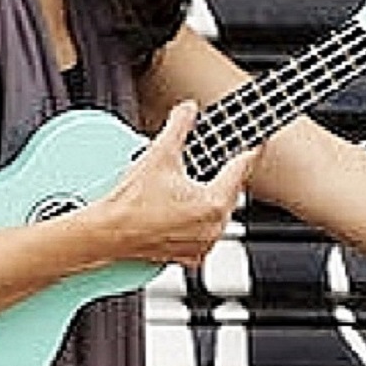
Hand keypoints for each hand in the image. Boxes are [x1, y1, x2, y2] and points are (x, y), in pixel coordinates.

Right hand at [97, 100, 251, 269]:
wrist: (108, 233)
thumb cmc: (130, 205)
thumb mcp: (158, 154)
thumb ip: (178, 126)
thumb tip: (187, 110)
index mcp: (213, 203)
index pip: (242, 168)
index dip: (251, 149)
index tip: (256, 140)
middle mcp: (213, 227)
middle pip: (232, 192)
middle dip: (225, 174)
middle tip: (217, 159)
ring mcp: (202, 243)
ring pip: (219, 213)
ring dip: (211, 198)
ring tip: (192, 184)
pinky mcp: (190, 254)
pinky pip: (205, 233)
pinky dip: (199, 219)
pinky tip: (184, 208)